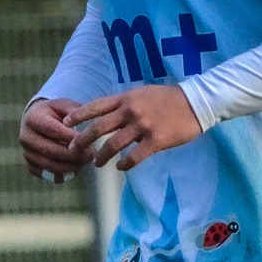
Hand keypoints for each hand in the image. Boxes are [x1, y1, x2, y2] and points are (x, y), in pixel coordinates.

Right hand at [20, 97, 90, 182]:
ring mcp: (26, 153)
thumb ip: (74, 111)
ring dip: (69, 167)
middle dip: (73, 156)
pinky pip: (45, 175)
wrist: (35, 121)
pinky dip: (61, 175)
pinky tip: (74, 170)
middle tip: (91, 157)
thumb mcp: (63, 105)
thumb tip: (85, 126)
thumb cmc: (54, 112)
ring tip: (84, 163)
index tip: (90, 142)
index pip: (54, 130)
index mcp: (33, 118)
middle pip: (51, 150)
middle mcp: (25, 136)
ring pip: (49, 165)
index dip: (72, 138)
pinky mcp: (29, 165)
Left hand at [67, 85, 204, 170]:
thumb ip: (124, 104)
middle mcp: (131, 111)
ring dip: (101, 157)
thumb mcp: (143, 94)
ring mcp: (143, 125)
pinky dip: (124, 164)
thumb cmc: (168, 99)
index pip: (96, 106)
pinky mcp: (156, 140)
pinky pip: (134, 157)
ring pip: (113, 145)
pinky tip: (121, 168)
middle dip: (82, 140)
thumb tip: (106, 116)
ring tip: (96, 164)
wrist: (197, 102)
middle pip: (99, 128)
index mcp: (127, 98)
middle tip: (73, 150)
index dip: (78, 115)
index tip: (65, 124)